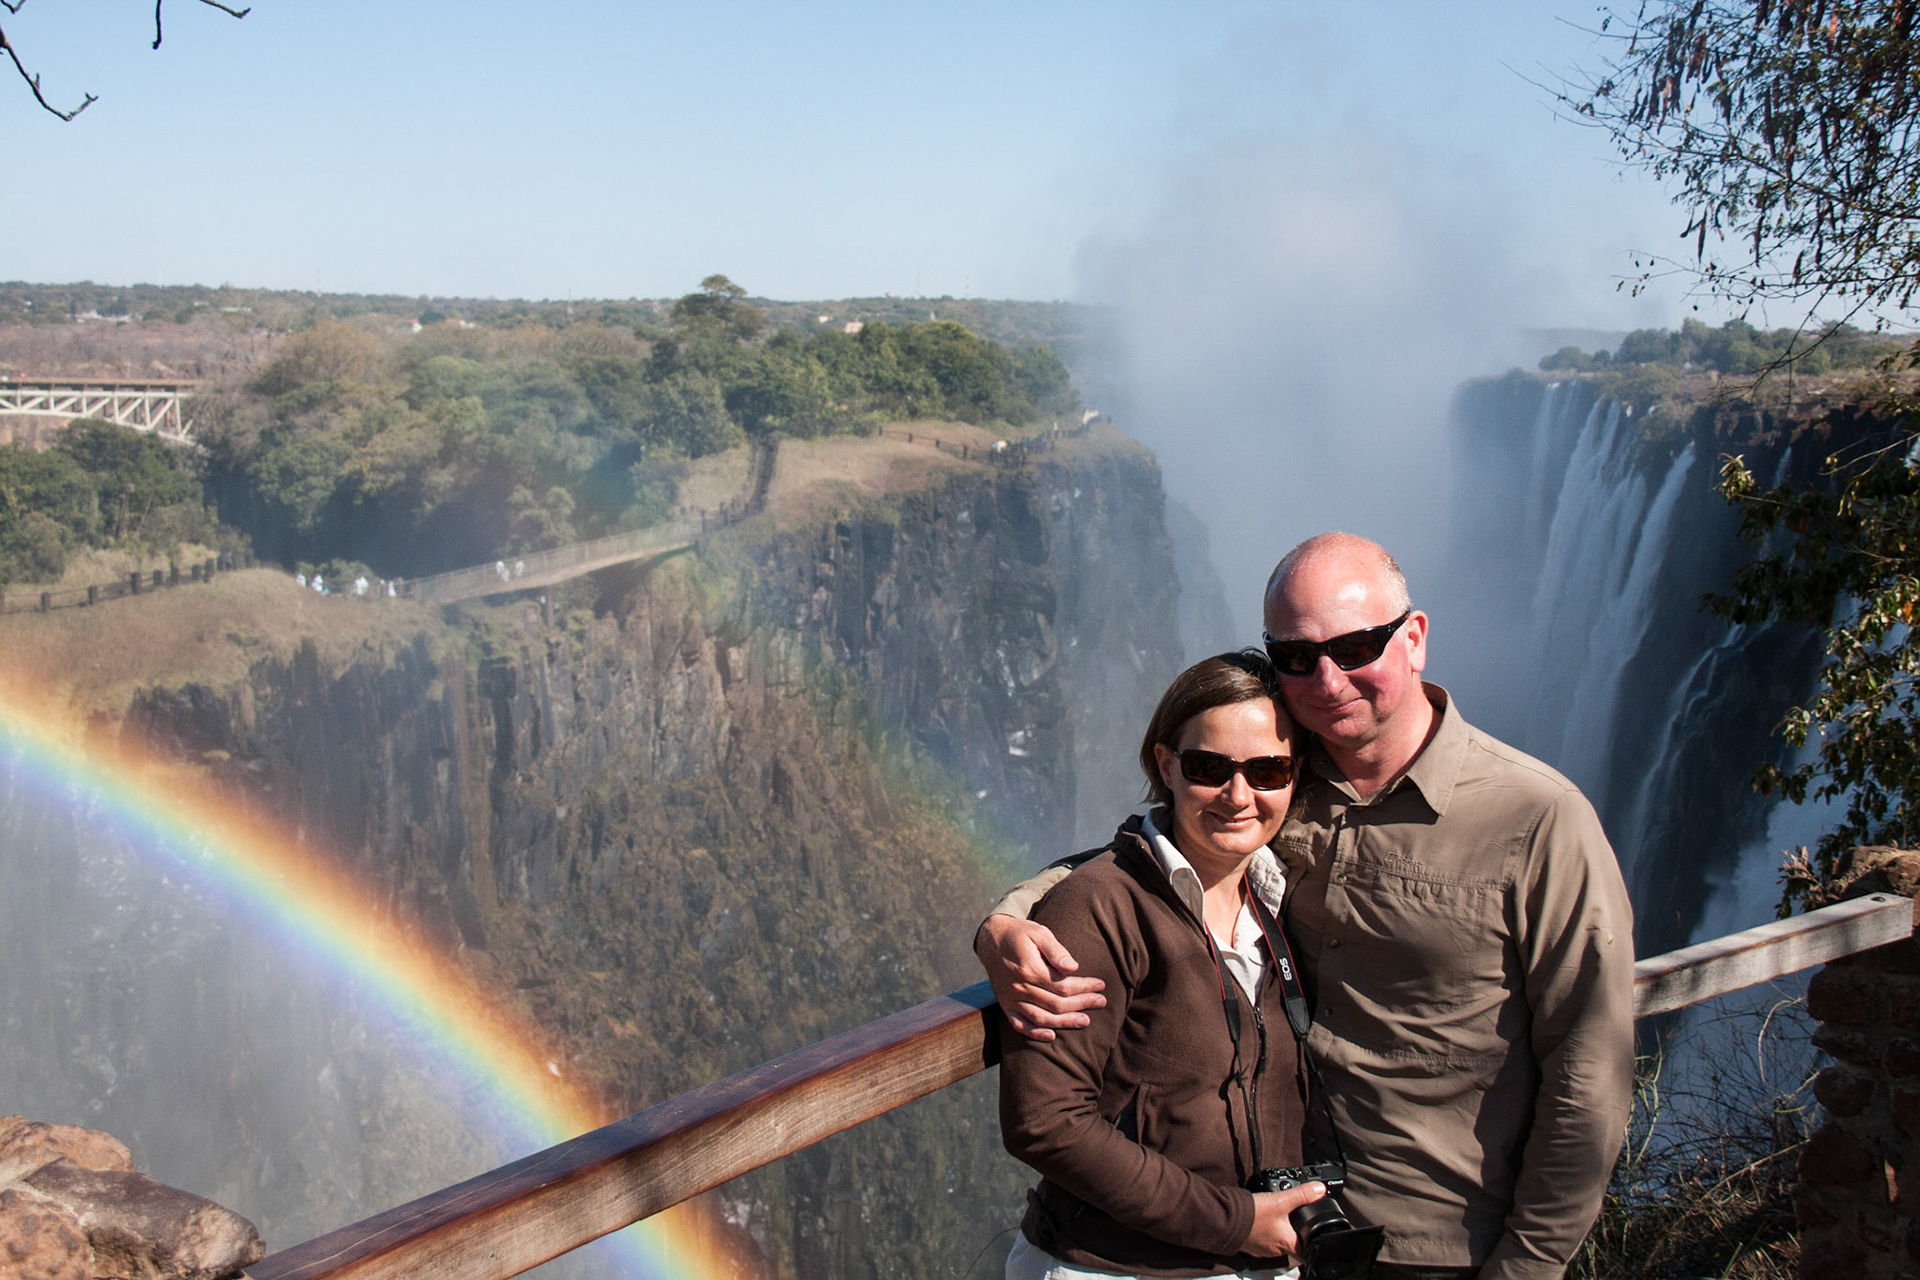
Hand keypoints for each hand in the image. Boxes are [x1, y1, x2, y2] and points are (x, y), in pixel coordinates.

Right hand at [974, 914, 1105, 1040]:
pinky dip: (1035, 1033)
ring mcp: (1011, 999)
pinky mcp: (1005, 1005)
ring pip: (1041, 1018)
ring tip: (1085, 1021)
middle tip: (1102, 1001)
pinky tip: (1052, 1035)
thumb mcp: (1039, 933)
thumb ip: (1056, 950)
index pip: (1063, 985)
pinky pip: (1019, 1025)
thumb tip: (1073, 968)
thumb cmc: (1020, 934)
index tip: (1100, 985)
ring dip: (1065, 1022)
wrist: (992, 939)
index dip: (1084, 987)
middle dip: (1081, 1004)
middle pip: (1056, 1004)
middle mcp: (1019, 987)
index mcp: (1029, 969)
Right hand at [1246, 1181, 1326, 1259]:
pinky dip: (1266, 1232)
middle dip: (1295, 1236)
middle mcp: (1276, 1250)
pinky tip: (1263, 1221)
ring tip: (1279, 1218)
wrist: (1225, 1219)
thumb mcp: (1281, 1201)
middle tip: (1297, 1223)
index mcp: (1287, 1243)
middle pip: (1292, 1247)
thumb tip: (1319, 1189)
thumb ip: (1301, 1195)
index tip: (1314, 1237)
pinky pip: (1263, 1240)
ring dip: (1280, 1233)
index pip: (1307, 1253)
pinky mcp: (1251, 1245)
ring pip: (1277, 1243)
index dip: (1312, 1245)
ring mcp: (1262, 1249)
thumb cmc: (1253, 1215)